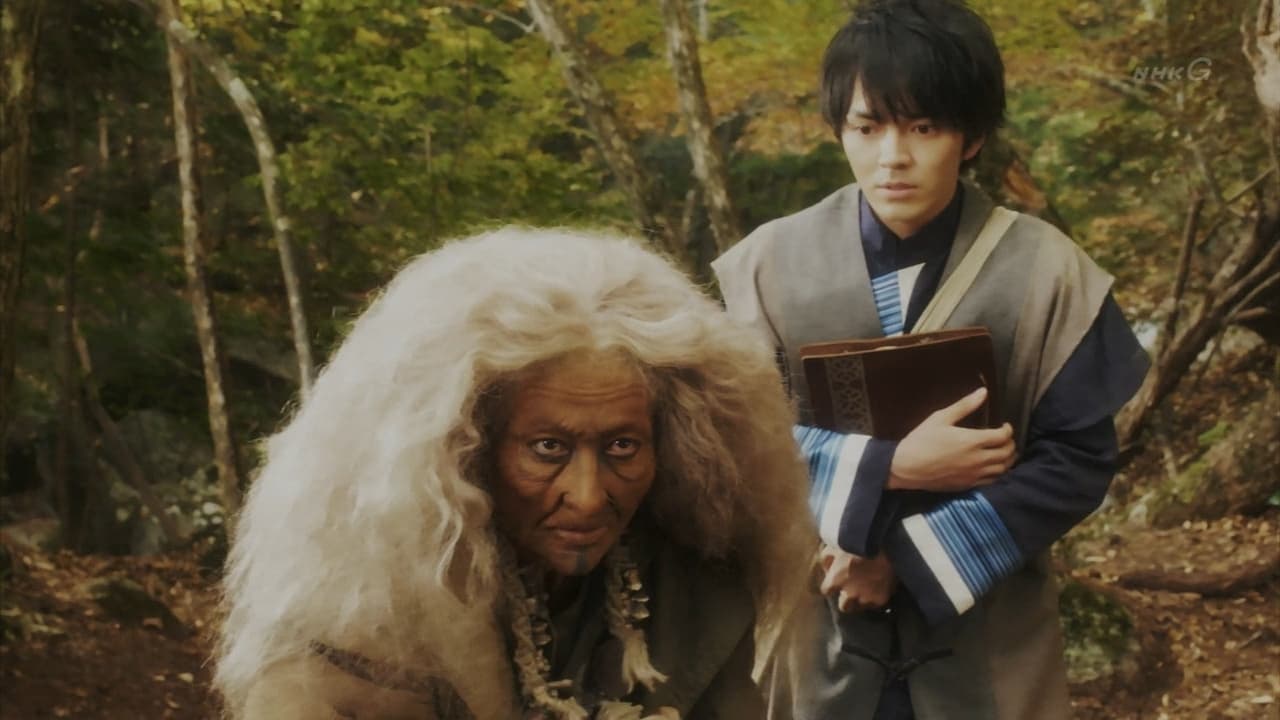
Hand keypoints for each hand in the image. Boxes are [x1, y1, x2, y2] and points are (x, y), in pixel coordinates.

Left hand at [818, 545, 895, 612]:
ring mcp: (866, 597)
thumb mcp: (834, 545)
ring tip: (866, 588)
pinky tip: (878, 587)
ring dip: (861, 599)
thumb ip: (826, 560)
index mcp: (836, 580)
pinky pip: (876, 603)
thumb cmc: (855, 540)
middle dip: (846, 599)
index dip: (830, 586)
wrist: (881, 540)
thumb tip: (827, 569)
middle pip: (844, 606)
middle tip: (851, 589)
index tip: (835, 581)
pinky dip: (876, 597)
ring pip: (861, 606)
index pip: (826, 591)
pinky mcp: (882, 598)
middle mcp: (849, 593)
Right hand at [888, 387, 1014, 491]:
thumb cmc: (921, 440)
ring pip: (1002, 469)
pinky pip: (992, 481)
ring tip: (1004, 453)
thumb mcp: (941, 418)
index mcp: (973, 440)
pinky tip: (993, 467)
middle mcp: (978, 459)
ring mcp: (974, 474)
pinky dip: (998, 473)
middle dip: (1011, 444)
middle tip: (1006, 439)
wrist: (906, 467)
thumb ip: (965, 405)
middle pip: (1007, 453)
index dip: (1008, 430)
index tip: (1004, 426)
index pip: (1003, 436)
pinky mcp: (968, 485)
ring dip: (1008, 460)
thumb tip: (983, 392)